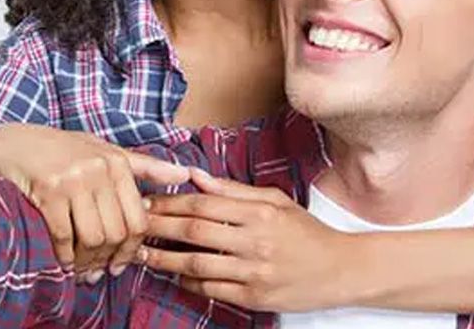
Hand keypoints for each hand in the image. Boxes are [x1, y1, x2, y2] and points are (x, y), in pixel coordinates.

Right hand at [0, 123, 190, 280]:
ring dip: (86, 261)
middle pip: (117, 233)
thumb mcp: (104, 151)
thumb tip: (185, 173)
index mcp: (117, 161)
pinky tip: (62, 260)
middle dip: (108, 258)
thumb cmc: (62, 150)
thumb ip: (144, 166)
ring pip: (93, 238)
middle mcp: (99, 169)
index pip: (139, 220)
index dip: (132, 249)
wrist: (12, 144)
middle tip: (97, 270)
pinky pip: (64, 238)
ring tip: (80, 266)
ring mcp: (74, 179)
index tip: (121, 262)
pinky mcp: (48, 191)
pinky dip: (64, 257)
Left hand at [138, 167, 355, 311]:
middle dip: (159, 227)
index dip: (171, 201)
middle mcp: (253, 240)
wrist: (339, 270)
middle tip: (134, 224)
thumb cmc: (304, 230)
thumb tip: (195, 176)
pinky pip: (211, 290)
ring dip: (164, 259)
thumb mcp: (273, 199)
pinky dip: (188, 283)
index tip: (148, 201)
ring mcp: (253, 271)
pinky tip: (173, 276)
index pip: (203, 203)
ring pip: (197, 264)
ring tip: (142, 254)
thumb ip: (232, 189)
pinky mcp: (254, 298)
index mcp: (258, 211)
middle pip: (194, 231)